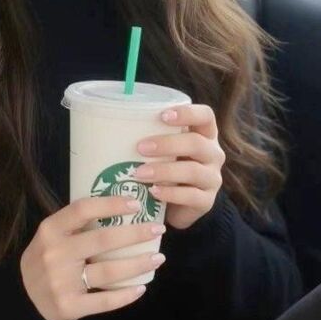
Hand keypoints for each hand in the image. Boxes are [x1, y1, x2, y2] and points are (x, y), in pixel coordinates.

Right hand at [20, 195, 166, 319]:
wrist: (23, 297)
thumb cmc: (47, 259)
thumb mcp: (52, 236)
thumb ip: (77, 224)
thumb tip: (122, 207)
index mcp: (50, 230)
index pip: (83, 209)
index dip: (111, 204)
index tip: (136, 203)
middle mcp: (54, 254)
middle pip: (103, 240)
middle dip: (136, 234)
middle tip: (158, 230)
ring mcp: (60, 281)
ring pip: (108, 271)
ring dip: (138, 264)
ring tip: (157, 258)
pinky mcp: (68, 306)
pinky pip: (104, 300)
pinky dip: (125, 295)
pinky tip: (140, 288)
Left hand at [133, 103, 224, 230]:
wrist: (176, 206)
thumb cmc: (165, 168)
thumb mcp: (161, 150)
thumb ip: (149, 136)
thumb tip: (107, 123)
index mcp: (204, 134)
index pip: (205, 116)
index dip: (188, 113)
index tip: (162, 115)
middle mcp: (213, 154)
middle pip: (197, 143)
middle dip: (167, 144)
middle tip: (140, 147)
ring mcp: (212, 179)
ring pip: (193, 171)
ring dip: (164, 170)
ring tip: (139, 173)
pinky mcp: (207, 201)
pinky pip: (191, 196)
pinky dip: (170, 193)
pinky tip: (153, 192)